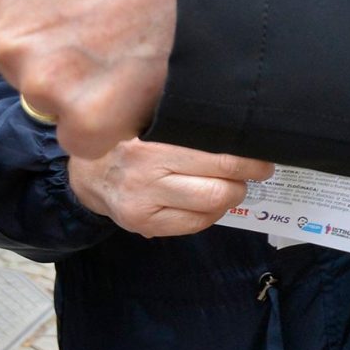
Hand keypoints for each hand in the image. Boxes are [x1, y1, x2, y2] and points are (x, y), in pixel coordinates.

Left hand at [0, 0, 175, 236]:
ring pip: (61, 113)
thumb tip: (15, 40)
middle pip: (24, 84)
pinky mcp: (82, 119)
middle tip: (109, 23)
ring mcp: (42, 83)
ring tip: (133, 38)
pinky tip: (141, 75)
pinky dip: (117, 119)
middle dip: (64, 67)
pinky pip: (89, 138)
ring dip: (96, 91)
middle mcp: (5, 40)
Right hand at [68, 138, 271, 237]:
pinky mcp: (145, 227)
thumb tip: (238, 125)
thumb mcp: (153, 122)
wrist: (89, 174)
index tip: (260, 153)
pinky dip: (212, 213)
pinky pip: (196, 224)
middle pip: (218, 185)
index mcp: (150, 142)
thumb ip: (186, 123)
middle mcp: (145, 174)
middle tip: (257, 169)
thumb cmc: (130, 141)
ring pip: (211, 207)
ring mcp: (144, 205)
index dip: (246, 158)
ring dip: (231, 196)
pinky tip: (210, 201)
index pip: (215, 155)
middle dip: (246, 178)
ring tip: (233, 184)